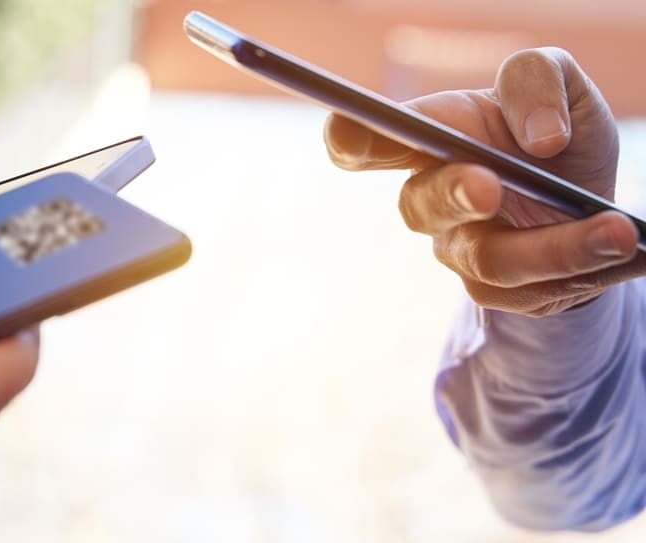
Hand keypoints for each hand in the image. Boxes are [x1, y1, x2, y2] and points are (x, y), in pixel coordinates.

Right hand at [324, 47, 644, 315]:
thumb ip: (537, 80)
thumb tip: (537, 140)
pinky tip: (624, 246)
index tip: (349, 132)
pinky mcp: (496, 291)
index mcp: (431, 139)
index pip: (365, 143)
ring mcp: (460, 249)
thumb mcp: (562, 85)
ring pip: (489, 260)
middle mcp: (433, 198)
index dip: (350, 140)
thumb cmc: (560, 138)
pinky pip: (533, 290)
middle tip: (489, 185)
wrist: (591, 205)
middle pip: (418, 206)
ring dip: (552, 247)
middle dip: (452, 195)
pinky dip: (585, 266)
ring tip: (615, 231)